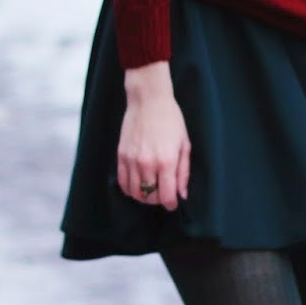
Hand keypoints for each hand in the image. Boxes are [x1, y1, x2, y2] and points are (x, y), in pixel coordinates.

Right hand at [118, 63, 191, 210]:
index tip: (173, 203)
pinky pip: (122, 182)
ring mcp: (132, 160)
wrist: (148, 100)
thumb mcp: (184, 144)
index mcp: (166, 161)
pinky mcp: (121, 155)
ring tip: (151, 189)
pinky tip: (137, 185)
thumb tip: (182, 194)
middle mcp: (147, 163)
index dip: (171, 204)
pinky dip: (130, 189)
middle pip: (150, 197)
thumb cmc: (171, 120)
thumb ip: (183, 172)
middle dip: (159, 199)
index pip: (166, 196)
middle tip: (164, 192)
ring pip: (135, 193)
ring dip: (144, 196)